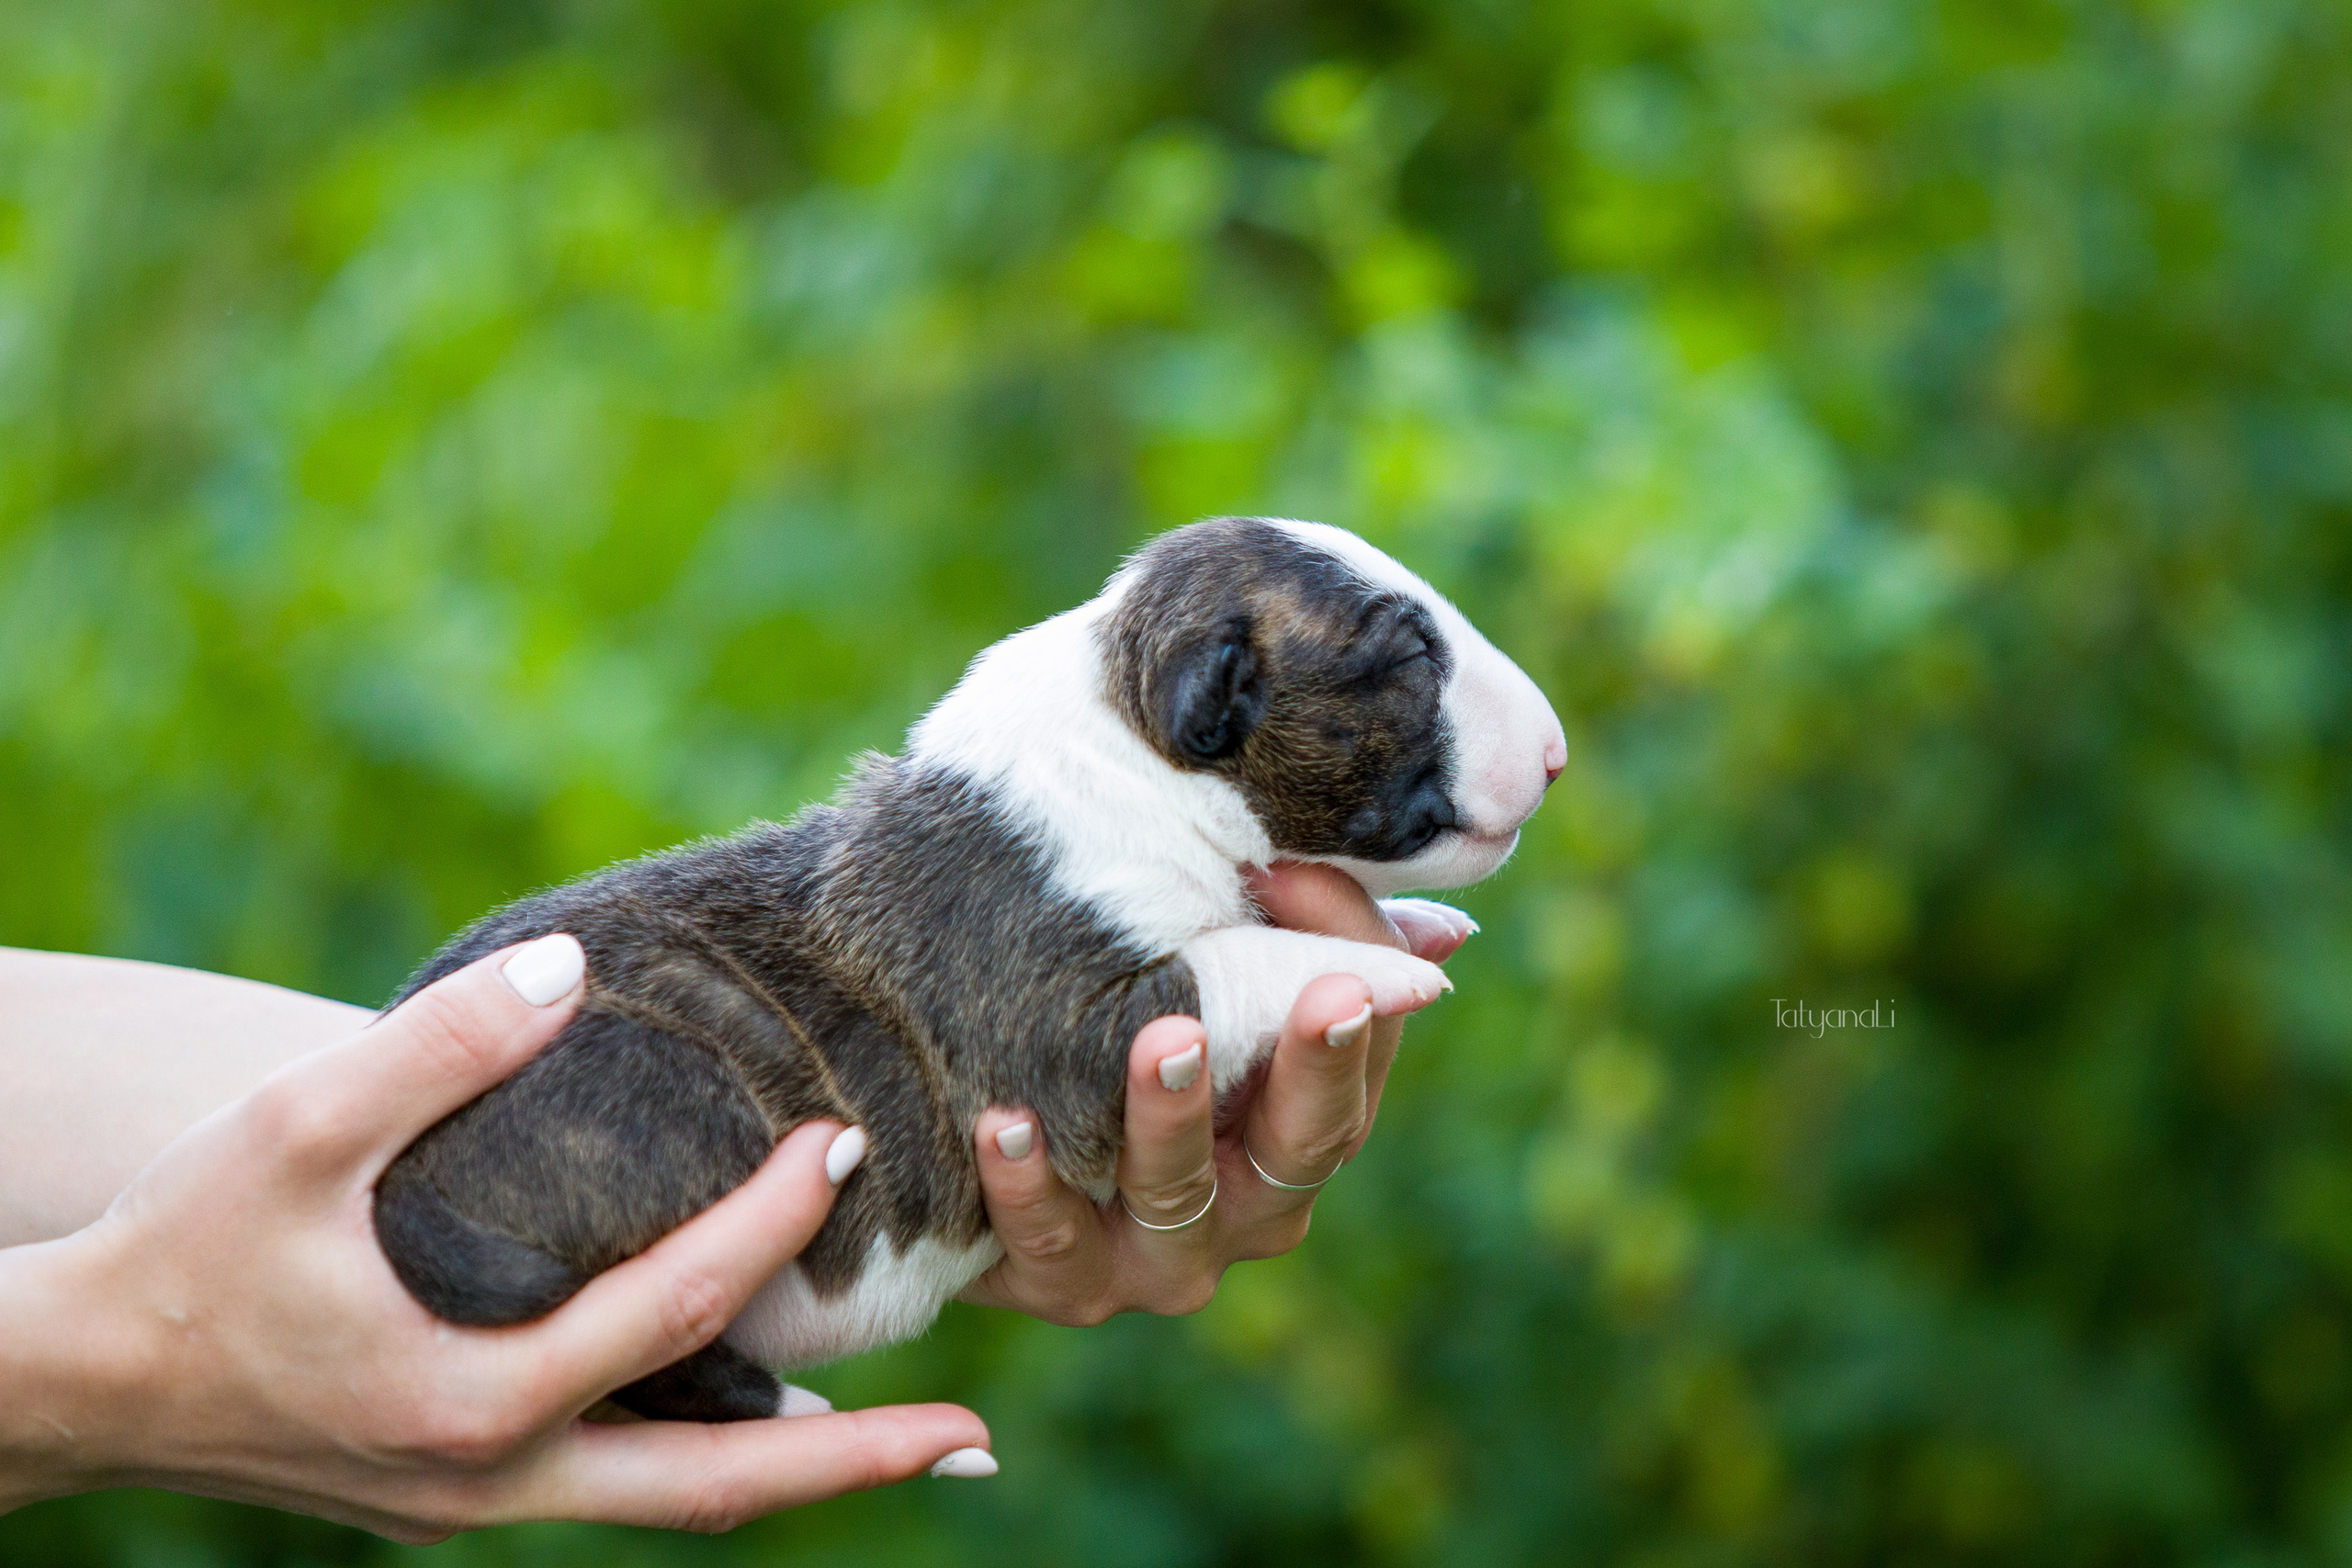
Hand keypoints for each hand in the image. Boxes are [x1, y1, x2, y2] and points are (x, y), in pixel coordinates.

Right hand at [0, 938, 989, 1539]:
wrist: (70, 1382)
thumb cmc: (177, 1253)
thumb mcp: (291, 1131)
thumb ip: (434, 1050)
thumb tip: (567, 966)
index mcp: (468, 1399)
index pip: (675, 1311)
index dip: (772, 1225)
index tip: (843, 1144)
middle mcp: (493, 1480)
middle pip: (716, 1489)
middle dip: (859, 1468)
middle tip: (983, 1443)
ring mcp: (475, 1504)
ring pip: (670, 1501)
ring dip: (790, 1474)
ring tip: (906, 1439)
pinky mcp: (453, 1494)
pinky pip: (613, 1483)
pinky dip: (700, 1452)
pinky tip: (754, 1412)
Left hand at [958, 863, 1472, 1324]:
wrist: (960, 1129)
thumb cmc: (1114, 1028)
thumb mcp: (1206, 975)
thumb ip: (1303, 944)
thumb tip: (1443, 933)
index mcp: (1301, 1131)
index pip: (1361, 1061)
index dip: (1358, 978)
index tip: (1323, 889)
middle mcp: (1251, 1206)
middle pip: (1307, 1143)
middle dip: (1316, 1065)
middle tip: (1325, 994)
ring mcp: (1159, 1256)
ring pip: (1179, 1195)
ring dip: (1170, 1117)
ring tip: (1160, 1041)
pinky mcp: (1061, 1282)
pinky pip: (1050, 1242)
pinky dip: (1028, 1186)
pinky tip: (1005, 1123)